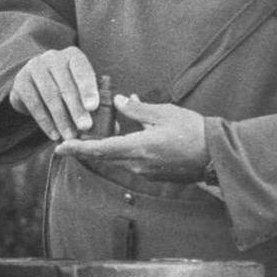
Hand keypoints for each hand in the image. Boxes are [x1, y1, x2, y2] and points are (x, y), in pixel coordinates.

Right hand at [9, 47, 99, 140]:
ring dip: (61, 118)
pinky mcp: (20, 82)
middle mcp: (52, 57)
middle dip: (76, 108)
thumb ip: (96, 105)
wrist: (35, 84)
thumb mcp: (81, 90)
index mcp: (72, 55)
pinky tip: (54, 135)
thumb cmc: (67, 88)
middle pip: (65, 84)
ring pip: (49, 95)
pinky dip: (45, 122)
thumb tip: (112, 128)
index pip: (81, 69)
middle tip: (85, 127)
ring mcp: (34, 67)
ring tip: (70, 136)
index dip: (88, 88)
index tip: (94, 107)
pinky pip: (34, 103)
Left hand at [53, 94, 208, 182]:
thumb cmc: (193, 131)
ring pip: (119, 157)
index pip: (100, 150)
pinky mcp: (154, 174)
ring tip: (113, 122)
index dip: (78, 149)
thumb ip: (137, 110)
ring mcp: (146, 172)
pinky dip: (126, 146)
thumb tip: (119, 101)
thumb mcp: (163, 113)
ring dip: (111, 143)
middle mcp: (138, 165)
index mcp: (138, 149)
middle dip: (89, 145)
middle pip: (105, 156)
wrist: (217, 155)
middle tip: (77, 133)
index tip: (59, 148)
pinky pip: (132, 160)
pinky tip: (133, 130)